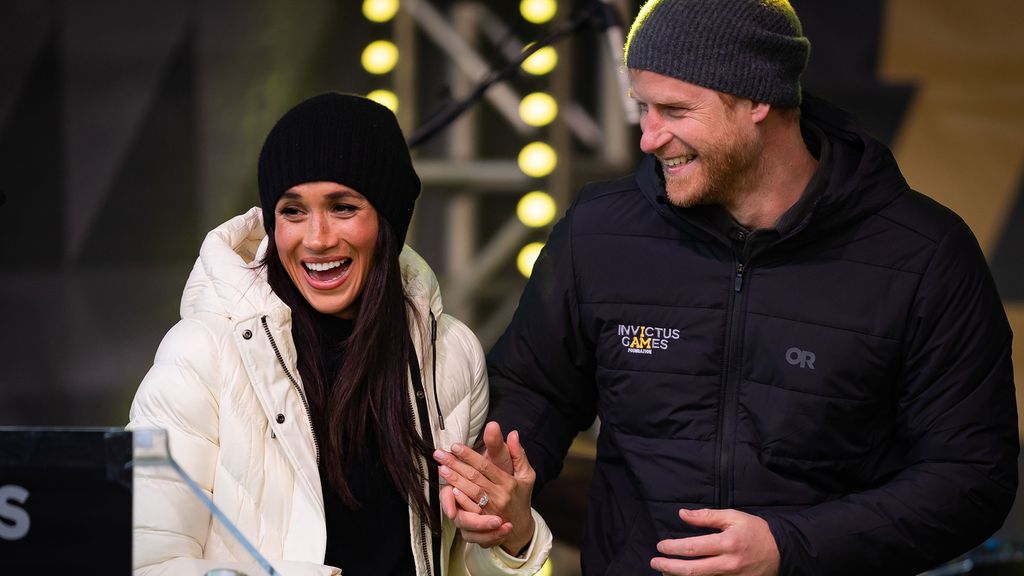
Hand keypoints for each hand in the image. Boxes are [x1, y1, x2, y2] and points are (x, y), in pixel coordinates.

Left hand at [434, 422, 536, 555]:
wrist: (520, 527)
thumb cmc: (521, 497)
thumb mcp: (526, 475)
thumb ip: (518, 454)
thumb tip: (513, 433)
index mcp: (509, 482)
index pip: (486, 465)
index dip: (469, 455)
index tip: (455, 446)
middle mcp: (500, 495)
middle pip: (475, 477)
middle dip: (456, 464)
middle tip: (440, 454)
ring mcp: (492, 510)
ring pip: (471, 491)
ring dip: (455, 479)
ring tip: (441, 468)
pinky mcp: (484, 521)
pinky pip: (471, 509)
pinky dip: (460, 499)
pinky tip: (450, 490)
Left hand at [650, 508, 779, 575]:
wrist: (781, 551)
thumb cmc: (754, 531)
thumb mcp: (732, 517)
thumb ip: (706, 516)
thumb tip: (682, 514)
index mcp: (728, 543)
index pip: (693, 548)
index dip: (673, 548)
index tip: (660, 546)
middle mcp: (729, 564)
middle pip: (693, 571)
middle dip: (670, 567)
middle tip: (655, 562)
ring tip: (665, 571)